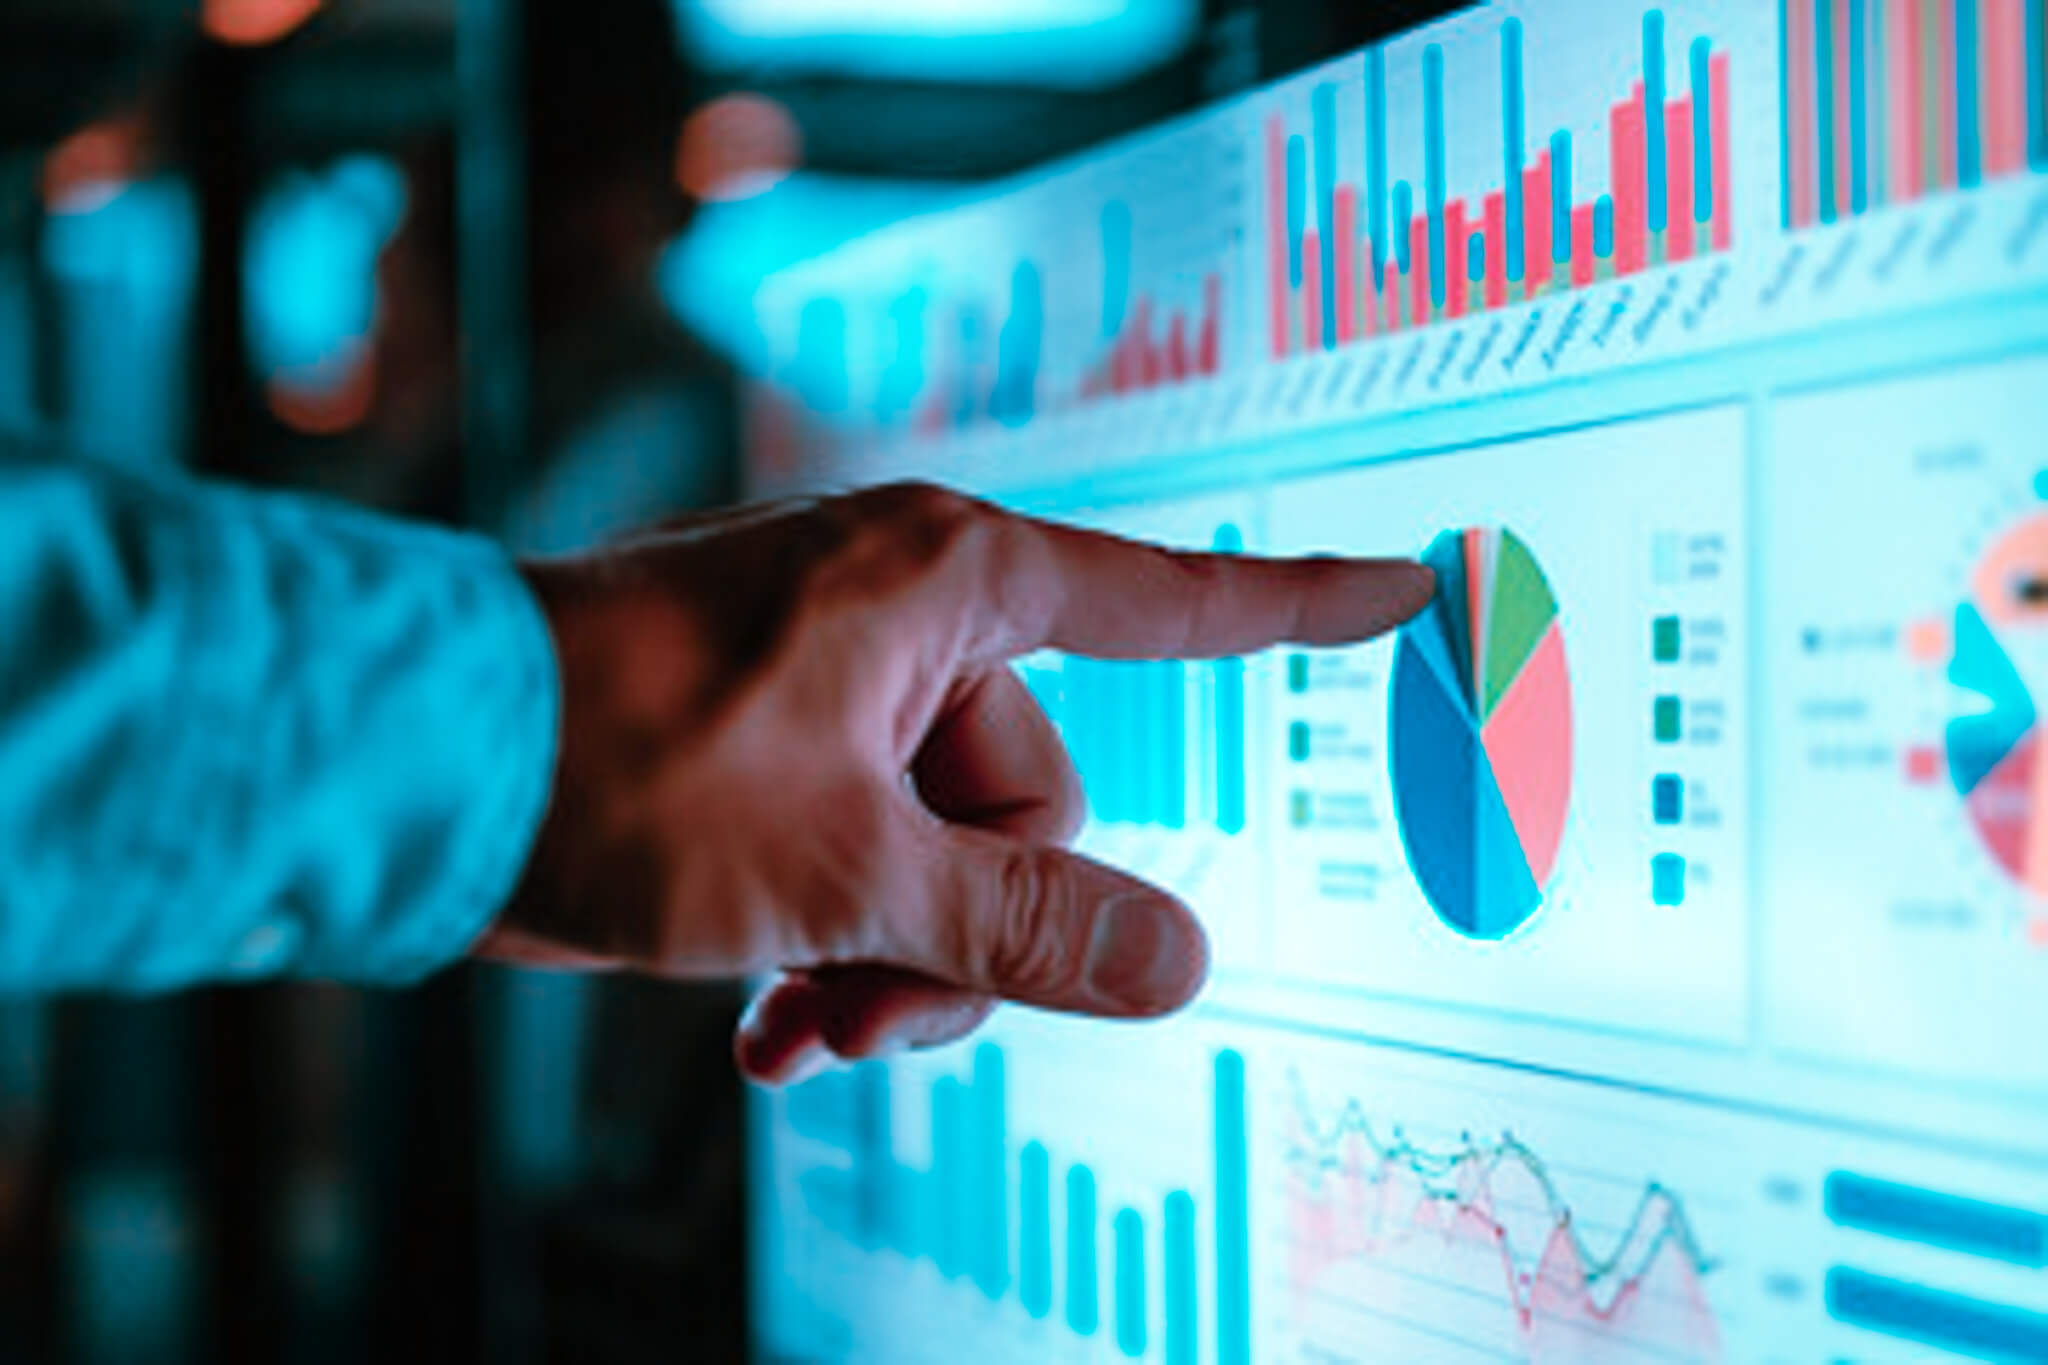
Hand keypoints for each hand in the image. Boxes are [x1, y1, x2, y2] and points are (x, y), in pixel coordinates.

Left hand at [483, 483, 1432, 1082]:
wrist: (412, 763)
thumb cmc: (615, 760)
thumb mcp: (850, 869)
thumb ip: (1027, 927)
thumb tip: (1185, 966)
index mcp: (949, 583)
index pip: (1170, 602)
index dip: (1299, 606)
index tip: (1410, 581)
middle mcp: (905, 618)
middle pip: (1035, 806)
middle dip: (963, 939)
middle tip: (869, 1014)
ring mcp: (836, 688)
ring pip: (945, 858)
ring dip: (888, 969)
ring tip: (800, 1030)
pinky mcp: (775, 754)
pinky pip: (864, 863)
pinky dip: (832, 953)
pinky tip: (766, 1031)